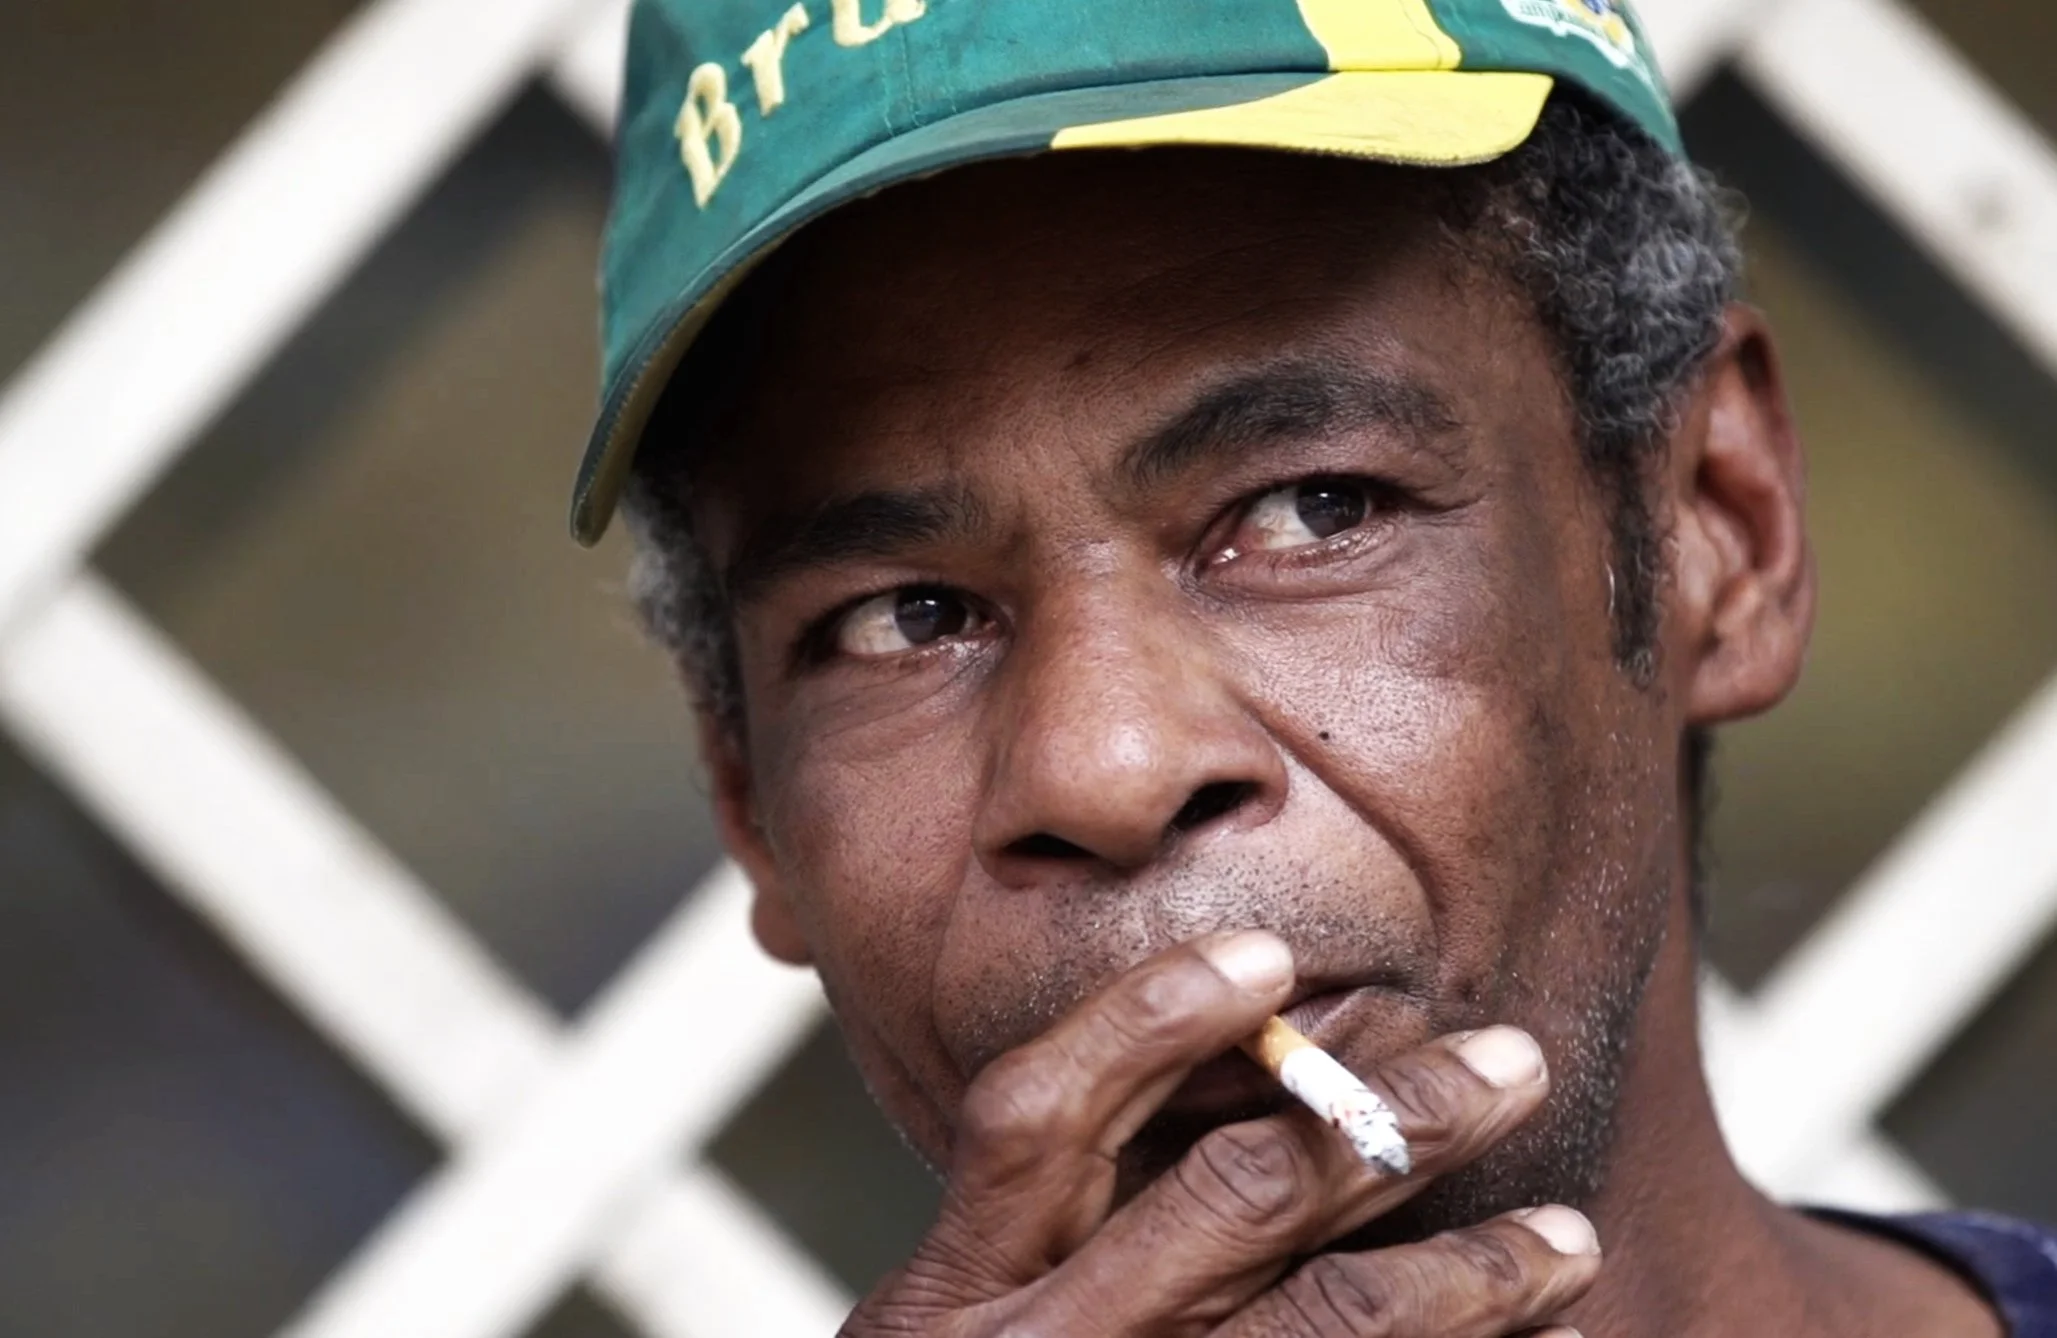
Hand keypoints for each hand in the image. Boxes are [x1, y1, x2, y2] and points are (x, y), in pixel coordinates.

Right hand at [841, 931, 1598, 1337]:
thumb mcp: (974, 1321)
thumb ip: (1059, 1220)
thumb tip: (1254, 1060)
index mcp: (956, 1292)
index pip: (1035, 1118)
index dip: (1148, 1022)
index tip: (1270, 957)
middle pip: (1235, 1196)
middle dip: (1396, 1116)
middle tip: (1512, 1062)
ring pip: (1331, 1318)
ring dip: (1475, 1269)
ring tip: (1570, 1238)